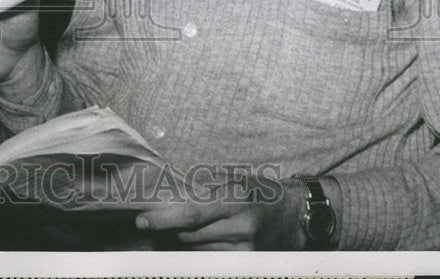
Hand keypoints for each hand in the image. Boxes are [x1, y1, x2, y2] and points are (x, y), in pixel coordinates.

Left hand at [134, 174, 307, 249]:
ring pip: (198, 246)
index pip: (192, 212)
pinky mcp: (247, 260)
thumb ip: (204, 185)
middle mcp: (240, 225)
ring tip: (187, 223)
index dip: (164, 218)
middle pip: (191, 233)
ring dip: (186, 236)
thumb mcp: (235, 179)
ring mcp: (244, 247)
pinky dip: (201, 245)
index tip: (142, 220)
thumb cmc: (262, 191)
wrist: (297, 215)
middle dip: (171, 227)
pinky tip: (204, 234)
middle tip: (155, 218)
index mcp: (236, 197)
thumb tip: (169, 189)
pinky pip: (211, 255)